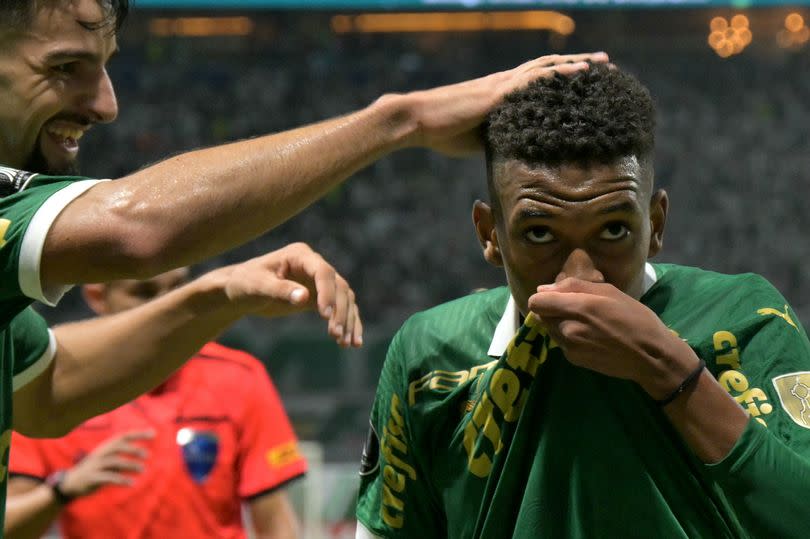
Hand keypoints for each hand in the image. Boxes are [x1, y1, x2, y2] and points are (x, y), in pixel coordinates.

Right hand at [59, 430, 152, 497]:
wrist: (70, 484)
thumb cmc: (94, 470)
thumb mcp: (107, 461)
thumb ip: (121, 457)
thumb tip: (142, 452)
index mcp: (105, 447)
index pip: (123, 436)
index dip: (138, 434)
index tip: (153, 433)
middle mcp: (100, 453)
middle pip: (118, 446)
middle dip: (133, 449)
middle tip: (147, 455)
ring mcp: (95, 465)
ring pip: (115, 461)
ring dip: (130, 465)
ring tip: (143, 470)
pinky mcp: (92, 477)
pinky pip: (108, 477)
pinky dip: (121, 479)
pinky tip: (132, 483)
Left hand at [211, 242, 361, 347]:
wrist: (239, 290)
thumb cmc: (245, 283)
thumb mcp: (257, 286)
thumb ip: (280, 290)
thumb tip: (304, 297)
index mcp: (300, 255)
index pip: (323, 272)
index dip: (327, 292)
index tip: (325, 315)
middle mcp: (314, 265)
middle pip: (339, 286)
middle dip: (340, 311)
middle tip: (336, 335)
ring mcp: (319, 281)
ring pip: (345, 298)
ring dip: (348, 320)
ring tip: (346, 343)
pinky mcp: (319, 296)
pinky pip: (340, 309)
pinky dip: (348, 324)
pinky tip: (352, 342)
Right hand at [400, 52, 609, 155]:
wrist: (419, 120)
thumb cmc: (443, 130)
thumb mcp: (479, 136)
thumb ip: (501, 136)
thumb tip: (519, 152)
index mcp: (500, 93)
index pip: (536, 80)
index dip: (560, 77)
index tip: (585, 78)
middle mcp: (504, 83)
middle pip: (547, 68)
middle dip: (576, 65)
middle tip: (604, 64)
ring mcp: (501, 86)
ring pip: (545, 68)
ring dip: (574, 65)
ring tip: (601, 63)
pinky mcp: (497, 93)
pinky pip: (533, 80)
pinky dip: (557, 74)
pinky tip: (576, 73)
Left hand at [527, 278, 698, 397]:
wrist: (651, 357)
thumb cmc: (636, 319)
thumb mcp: (610, 292)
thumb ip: (573, 287)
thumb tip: (543, 288)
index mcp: (579, 308)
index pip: (536, 302)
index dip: (543, 296)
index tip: (557, 295)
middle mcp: (568, 329)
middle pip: (541, 315)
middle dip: (553, 309)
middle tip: (578, 309)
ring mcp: (569, 347)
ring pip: (549, 329)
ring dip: (560, 323)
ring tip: (587, 323)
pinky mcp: (573, 360)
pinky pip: (561, 342)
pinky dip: (569, 337)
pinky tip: (591, 337)